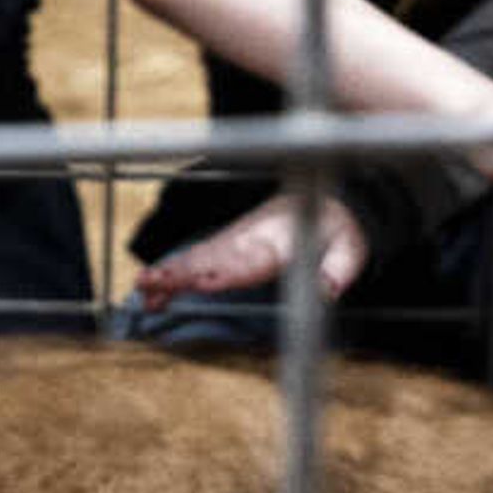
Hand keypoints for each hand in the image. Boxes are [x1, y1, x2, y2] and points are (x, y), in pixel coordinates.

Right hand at [128, 185, 371, 311]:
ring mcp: (237, 242)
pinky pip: (198, 258)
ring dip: (169, 273)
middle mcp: (250, 241)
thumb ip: (340, 267)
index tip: (200, 282)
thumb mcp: (351, 247)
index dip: (224, 272)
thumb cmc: (341, 229)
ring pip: (198, 258)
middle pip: (210, 259)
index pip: (245, 261)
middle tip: (148, 285)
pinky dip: (173, 270)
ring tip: (141, 289)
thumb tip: (329, 290)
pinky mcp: (230, 245)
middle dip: (180, 272)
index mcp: (278, 243)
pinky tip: (152, 287)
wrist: (332, 202)